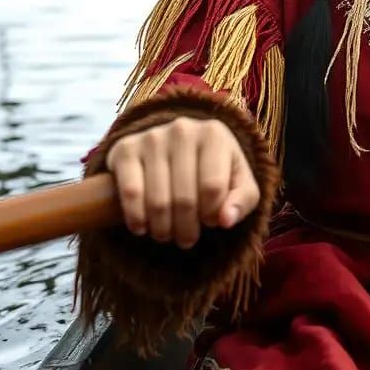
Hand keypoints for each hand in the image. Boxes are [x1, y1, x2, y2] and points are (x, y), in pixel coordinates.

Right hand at [105, 116, 260, 248]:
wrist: (175, 146)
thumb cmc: (213, 168)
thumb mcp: (238, 181)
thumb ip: (243, 200)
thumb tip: (226, 221)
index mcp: (214, 134)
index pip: (213, 188)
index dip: (212, 215)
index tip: (211, 222)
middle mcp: (182, 129)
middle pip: (184, 198)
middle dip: (186, 229)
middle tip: (186, 240)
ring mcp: (152, 137)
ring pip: (157, 201)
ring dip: (162, 229)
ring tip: (167, 234)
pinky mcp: (126, 149)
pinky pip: (130, 193)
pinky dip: (136, 218)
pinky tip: (142, 227)